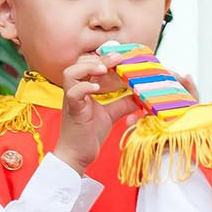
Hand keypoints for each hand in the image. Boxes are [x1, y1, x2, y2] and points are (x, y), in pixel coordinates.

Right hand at [56, 53, 141, 173]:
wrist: (77, 156)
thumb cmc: (89, 135)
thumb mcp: (111, 114)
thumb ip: (123, 103)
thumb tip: (140, 96)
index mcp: (82, 89)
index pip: (89, 64)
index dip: (103, 57)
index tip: (121, 55)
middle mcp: (74, 91)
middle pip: (80, 63)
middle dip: (100, 59)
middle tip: (117, 58)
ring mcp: (70, 100)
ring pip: (70, 73)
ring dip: (88, 68)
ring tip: (104, 70)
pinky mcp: (71, 111)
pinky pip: (72, 93)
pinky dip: (84, 88)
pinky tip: (96, 89)